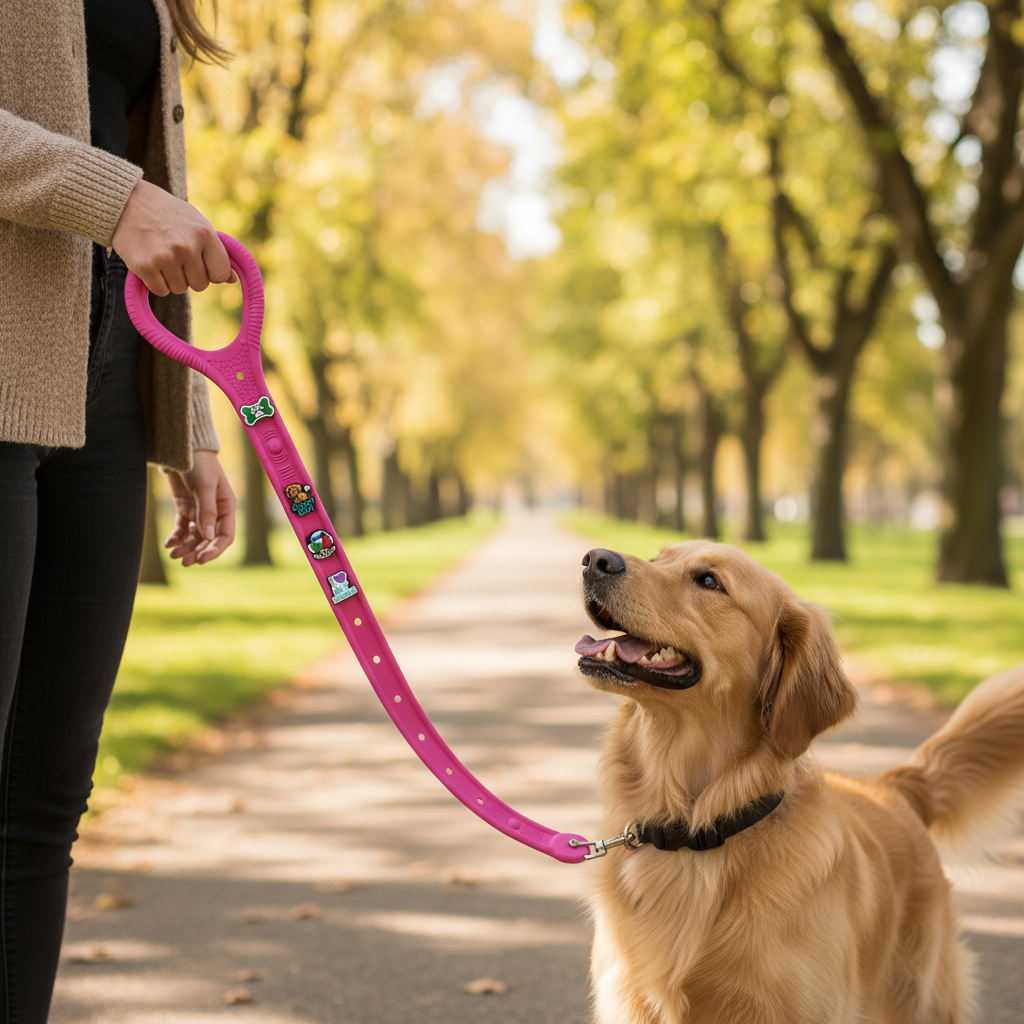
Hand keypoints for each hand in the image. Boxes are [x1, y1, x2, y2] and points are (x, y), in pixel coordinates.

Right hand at [111, 179, 237, 295]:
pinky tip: (150, 262)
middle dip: (189, 275)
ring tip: (160, 254)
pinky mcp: (145, 266)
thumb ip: (216, 251)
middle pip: (200, 285)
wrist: (126, 201)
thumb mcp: (197, 224)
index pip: (220, 274)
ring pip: (179, 289)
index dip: (211, 272)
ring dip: (171, 278)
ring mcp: (166, 257)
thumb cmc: (167, 214)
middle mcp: (187, 246)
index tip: (199, 262)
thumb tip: (233, 280)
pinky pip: (161, 291)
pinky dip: (155, 282)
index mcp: (205, 234)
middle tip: (175, 254)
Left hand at [164, 450, 236, 565]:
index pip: (225, 536)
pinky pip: (183, 528)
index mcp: (227, 507)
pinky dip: (177, 537)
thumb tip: (209, 538)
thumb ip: (207, 511)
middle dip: (197, 551)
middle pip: (209, 539)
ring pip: (195, 536)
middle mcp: (215, 512)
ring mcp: (199, 511)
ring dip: (186, 547)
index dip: (215, 549)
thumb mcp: (204, 486)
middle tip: (184, 562)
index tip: (201, 559)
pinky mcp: (185, 508)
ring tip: (173, 554)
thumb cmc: (199, 463)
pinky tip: (169, 543)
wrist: (182, 447)